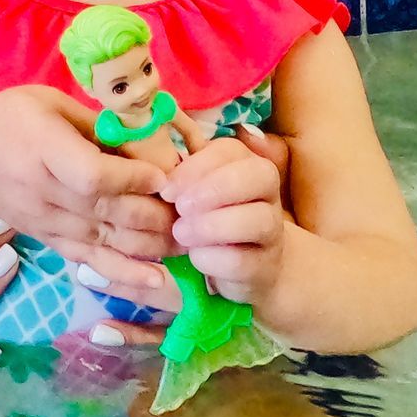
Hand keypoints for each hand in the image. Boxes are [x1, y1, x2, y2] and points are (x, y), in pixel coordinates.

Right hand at [0, 86, 174, 273]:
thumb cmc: (13, 120)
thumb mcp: (51, 103)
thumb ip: (99, 125)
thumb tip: (153, 146)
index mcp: (41, 149)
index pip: (91, 175)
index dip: (132, 179)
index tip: (165, 177)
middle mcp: (41, 192)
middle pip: (105, 212)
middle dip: (155, 215)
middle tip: (192, 212)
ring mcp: (45, 224)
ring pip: (104, 241)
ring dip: (151, 245)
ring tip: (188, 242)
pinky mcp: (50, 242)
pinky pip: (91, 261)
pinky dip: (126, 273)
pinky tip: (159, 280)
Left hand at [160, 125, 288, 307]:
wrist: (241, 267)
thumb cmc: (205, 218)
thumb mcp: (190, 194)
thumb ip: (176, 180)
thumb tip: (145, 173)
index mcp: (244, 164)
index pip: (230, 150)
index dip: (197, 167)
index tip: (167, 189)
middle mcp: (266, 192)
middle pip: (258, 175)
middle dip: (214, 189)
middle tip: (179, 207)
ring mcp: (271, 230)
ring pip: (258, 219)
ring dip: (213, 225)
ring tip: (181, 233)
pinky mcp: (264, 266)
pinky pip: (243, 259)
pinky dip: (213, 258)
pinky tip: (194, 257)